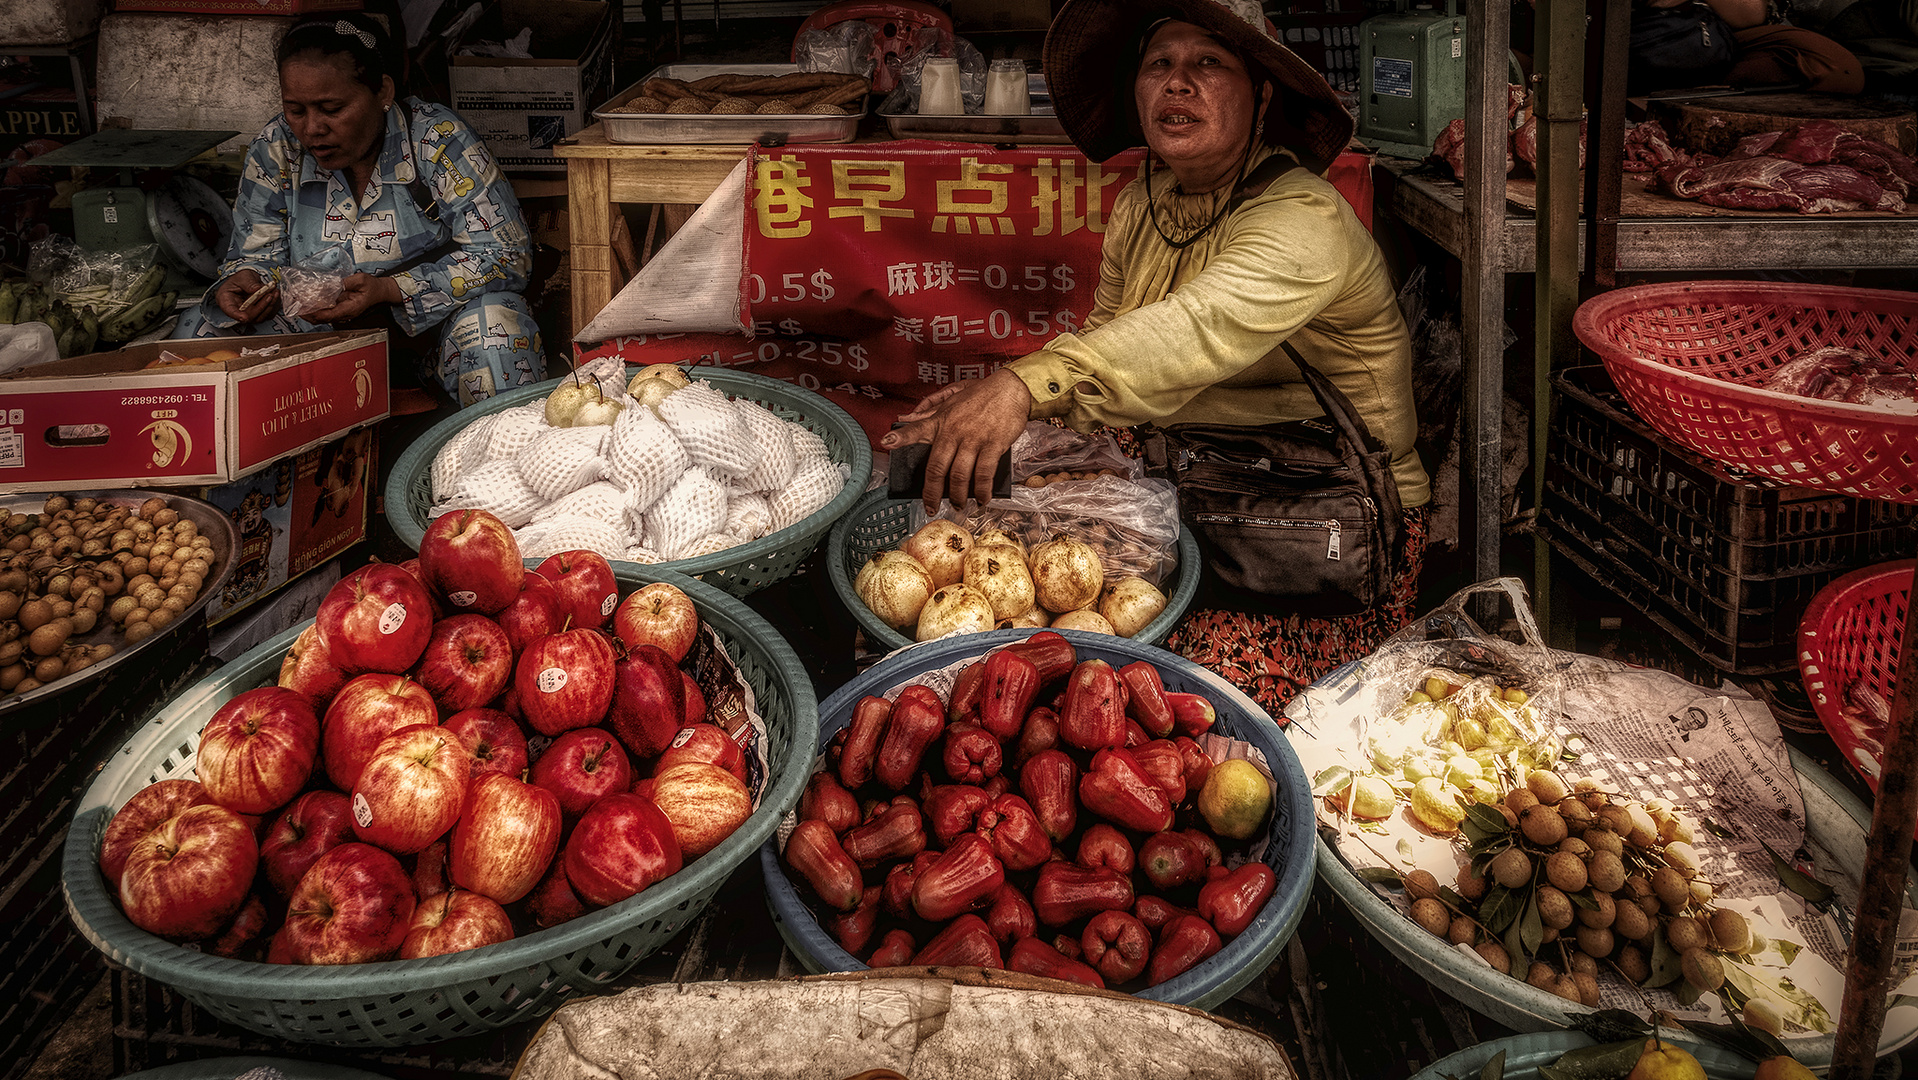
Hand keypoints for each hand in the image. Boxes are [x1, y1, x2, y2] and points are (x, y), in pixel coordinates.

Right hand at [215, 269, 278, 323]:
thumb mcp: (242, 277)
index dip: (237, 315)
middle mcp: (237, 310)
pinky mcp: (259, 314)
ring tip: (274, 292)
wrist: (248, 280)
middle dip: (261, 306)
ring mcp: (248, 314)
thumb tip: (257, 289)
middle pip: (248, 315)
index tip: (244, 317)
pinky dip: (274, 305)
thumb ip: (248, 283)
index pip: (229, 310)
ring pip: (260, 317)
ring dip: (270, 305)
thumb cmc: (240, 279)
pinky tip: (275, 295)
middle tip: (269, 294)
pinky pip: (268, 314)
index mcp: (226, 301)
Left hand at [302, 273, 401, 324]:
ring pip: (322, 318)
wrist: (381, 292)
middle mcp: (345, 314)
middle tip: (293, 306)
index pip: (328, 315)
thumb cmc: (373, 286)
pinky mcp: (340, 310)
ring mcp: (342, 313)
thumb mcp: (360, 280)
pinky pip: (325, 313)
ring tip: (295, 305)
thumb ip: (345, 282)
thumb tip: (331, 284)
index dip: (313, 313)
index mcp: (350, 308)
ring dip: (308, 312)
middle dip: (306, 314)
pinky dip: (314, 309)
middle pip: (322, 319)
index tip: (302, 308)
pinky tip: (306, 304)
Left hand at [880, 368, 1033, 513]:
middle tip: (930, 507)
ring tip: (957, 505)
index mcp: (942, 420)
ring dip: (957, 496)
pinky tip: (981, 498)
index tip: (886, 443)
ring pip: (959, 475)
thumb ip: (928, 408)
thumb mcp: (952, 395)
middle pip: (937, 467)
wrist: (1012, 389)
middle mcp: (954, 430)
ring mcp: (974, 439)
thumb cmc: (982, 393)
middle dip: (932, 492)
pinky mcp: (993, 445)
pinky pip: (984, 473)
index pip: (917, 428)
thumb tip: (904, 417)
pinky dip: (981, 490)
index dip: (901, 437)